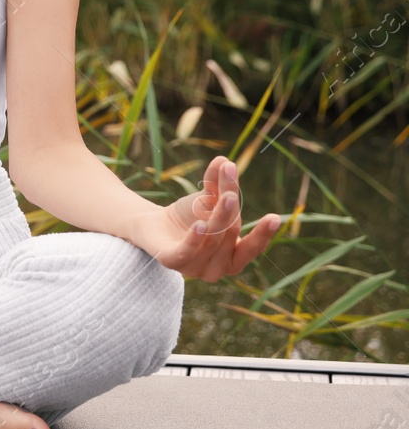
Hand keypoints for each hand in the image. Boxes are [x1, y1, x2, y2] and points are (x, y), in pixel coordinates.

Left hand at [140, 156, 281, 281]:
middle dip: (230, 212)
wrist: (153, 225)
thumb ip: (218, 184)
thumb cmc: (189, 216)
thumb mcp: (208, 200)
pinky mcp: (171, 262)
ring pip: (211, 241)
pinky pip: (186, 253)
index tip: (275, 217)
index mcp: (233, 258)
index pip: (252, 249)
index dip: (263, 234)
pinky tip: (200, 225)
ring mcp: (194, 269)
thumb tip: (224, 159)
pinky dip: (194, 239)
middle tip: (232, 192)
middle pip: (229, 236)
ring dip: (217, 219)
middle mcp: (217, 269)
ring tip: (223, 198)